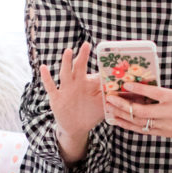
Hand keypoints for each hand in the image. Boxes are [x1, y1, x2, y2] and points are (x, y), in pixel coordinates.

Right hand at [40, 42, 103, 162]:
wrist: (75, 128)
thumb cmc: (90, 114)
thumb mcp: (102, 107)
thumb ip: (112, 99)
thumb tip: (128, 94)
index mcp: (89, 85)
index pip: (95, 73)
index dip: (101, 66)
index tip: (107, 56)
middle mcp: (77, 84)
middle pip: (79, 67)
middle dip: (82, 56)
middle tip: (86, 44)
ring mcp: (66, 90)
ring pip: (65, 74)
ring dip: (66, 63)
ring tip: (68, 51)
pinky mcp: (56, 98)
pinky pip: (50, 86)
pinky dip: (46, 77)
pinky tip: (43, 67)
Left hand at [105, 63, 171, 161]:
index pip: (154, 94)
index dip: (138, 89)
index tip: (125, 84)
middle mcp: (170, 114)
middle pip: (141, 111)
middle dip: (123, 104)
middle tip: (110, 96)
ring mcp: (166, 125)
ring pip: (139, 122)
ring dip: (123, 115)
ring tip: (109, 108)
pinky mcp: (164, 133)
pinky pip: (143, 130)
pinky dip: (129, 126)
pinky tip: (119, 120)